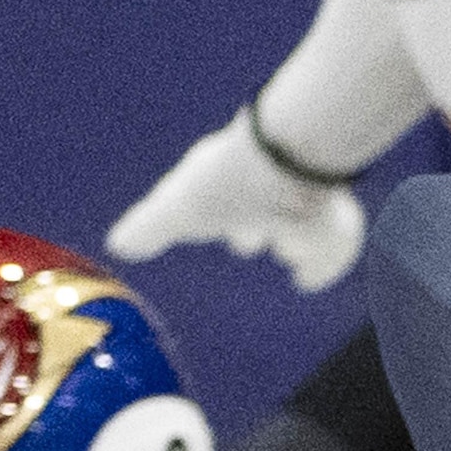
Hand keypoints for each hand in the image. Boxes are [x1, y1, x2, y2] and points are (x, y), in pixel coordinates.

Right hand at [105, 113, 364, 292]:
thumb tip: (119, 243)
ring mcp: (303, 203)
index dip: (217, 216)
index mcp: (230, 181)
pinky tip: (308, 280)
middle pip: (259, 207)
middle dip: (252, 224)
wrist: (283, 170)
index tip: (215, 228)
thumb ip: (150, 228)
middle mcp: (269, 188)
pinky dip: (319, 265)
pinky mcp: (332, 223)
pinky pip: (329, 244)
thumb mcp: (176, 209)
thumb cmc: (223, 186)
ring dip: (288, 240)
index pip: (221, 200)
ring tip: (287, 257)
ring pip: (295, 221)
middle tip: (249, 244)